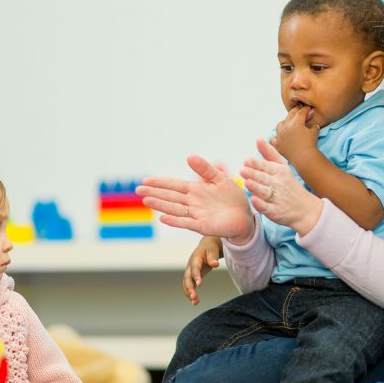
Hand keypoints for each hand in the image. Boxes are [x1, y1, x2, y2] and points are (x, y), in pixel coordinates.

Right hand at [137, 155, 252, 240]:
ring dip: (161, 205)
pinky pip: (187, 223)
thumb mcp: (220, 179)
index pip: (175, 185)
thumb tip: (189, 156)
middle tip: (138, 190)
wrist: (245, 216)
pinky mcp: (203, 226)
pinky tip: (163, 217)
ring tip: (146, 201)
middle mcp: (193, 202)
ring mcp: (197, 215)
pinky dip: (175, 221)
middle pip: (170, 197)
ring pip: (175, 209)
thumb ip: (205, 169)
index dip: (161, 183)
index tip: (146, 180)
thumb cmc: (233, 198)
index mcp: (196, 190)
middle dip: (155, 193)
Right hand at [184, 236, 221, 304]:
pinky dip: (191, 293)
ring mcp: (190, 272)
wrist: (207, 246)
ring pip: (187, 284)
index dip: (196, 276)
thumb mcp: (212, 250)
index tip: (199, 284)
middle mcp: (190, 266)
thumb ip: (213, 257)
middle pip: (187, 278)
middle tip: (194, 297)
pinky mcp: (193, 276)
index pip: (194, 269)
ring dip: (189, 293)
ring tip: (195, 302)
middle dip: (189, 288)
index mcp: (195, 259)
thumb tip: (215, 264)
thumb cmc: (210, 248)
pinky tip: (196, 301)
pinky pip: (190, 286)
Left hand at [241, 138, 322, 234]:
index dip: (256, 164)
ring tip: (247, 182)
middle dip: (254, 174)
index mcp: (279, 172)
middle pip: (264, 178)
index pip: (266, 166)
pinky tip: (254, 200)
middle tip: (242, 170)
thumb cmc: (289, 185)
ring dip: (256, 187)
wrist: (305, 208)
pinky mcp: (275, 212)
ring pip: (265, 192)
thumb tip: (258, 138)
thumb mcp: (282, 167)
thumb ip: (269, 153)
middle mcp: (278, 184)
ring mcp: (277, 199)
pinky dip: (261, 204)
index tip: (247, 160)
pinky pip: (267, 208)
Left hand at [271, 106, 319, 165]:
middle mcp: (286, 127)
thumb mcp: (314, 132)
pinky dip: (276, 138)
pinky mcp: (277, 144)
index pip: (301, 112)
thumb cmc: (311, 144)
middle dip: (295, 112)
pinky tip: (280, 138)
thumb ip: (314, 126)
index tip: (308, 109)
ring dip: (284, 123)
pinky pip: (273, 139)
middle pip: (290, 116)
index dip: (305, 110)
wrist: (304, 157)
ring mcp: (280, 135)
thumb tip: (315, 125)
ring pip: (280, 125)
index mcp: (296, 122)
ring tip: (288, 124)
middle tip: (299, 111)